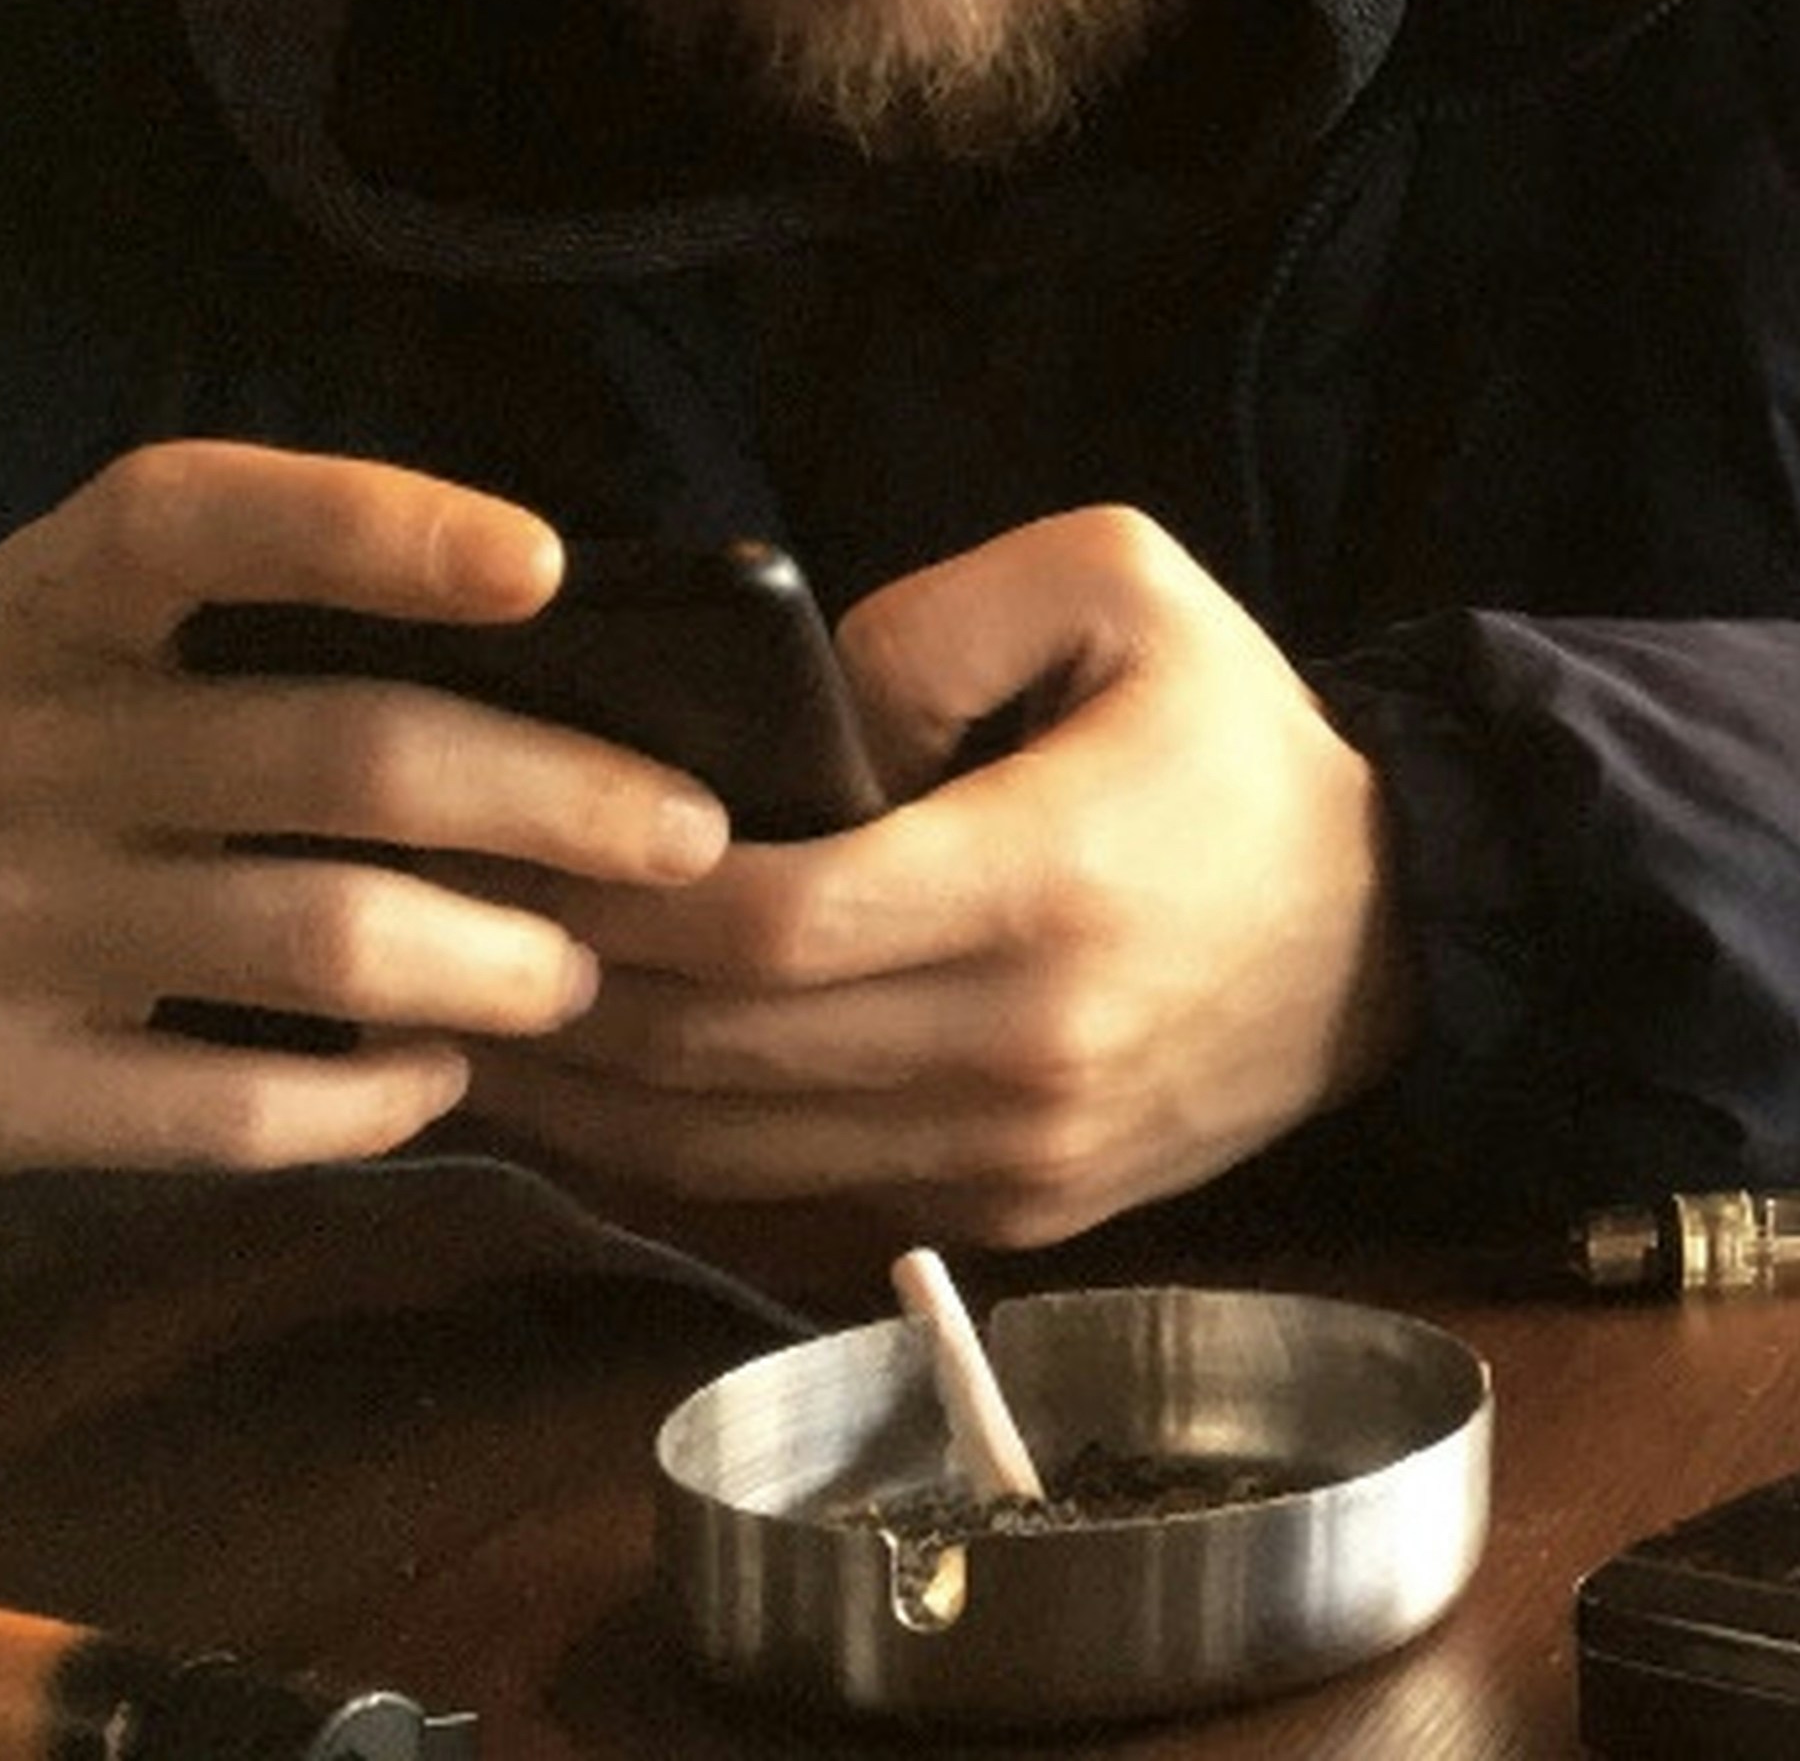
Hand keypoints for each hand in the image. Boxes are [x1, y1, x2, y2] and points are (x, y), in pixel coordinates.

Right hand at [0, 443, 732, 1211]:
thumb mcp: (65, 673)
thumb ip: (254, 652)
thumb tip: (574, 670)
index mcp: (38, 609)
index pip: (196, 512)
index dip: (372, 522)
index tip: (544, 563)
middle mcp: (6, 745)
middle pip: (343, 751)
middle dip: (558, 796)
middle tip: (690, 837)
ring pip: (323, 934)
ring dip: (503, 959)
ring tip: (582, 971)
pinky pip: (239, 1106)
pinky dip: (379, 1096)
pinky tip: (439, 1075)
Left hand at [458, 507, 1414, 1250]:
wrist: (1397, 930)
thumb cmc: (1242, 740)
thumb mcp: (1127, 585)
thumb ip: (933, 614)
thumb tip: (780, 706)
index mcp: (1046, 881)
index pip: (764, 921)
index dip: (604, 890)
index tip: (481, 827)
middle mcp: (1023, 1046)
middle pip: (712, 1051)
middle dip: (540, 989)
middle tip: (401, 918)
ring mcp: (1015, 1155)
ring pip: (725, 1152)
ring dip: (570, 1093)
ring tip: (442, 1006)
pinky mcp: (1013, 1216)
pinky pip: (793, 1196)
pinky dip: (664, 1149)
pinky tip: (577, 1081)